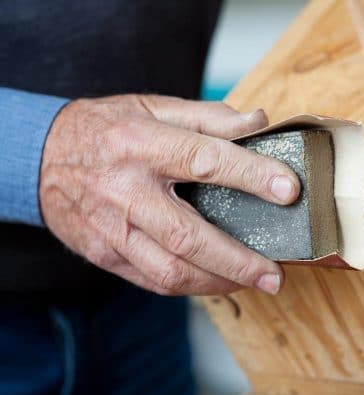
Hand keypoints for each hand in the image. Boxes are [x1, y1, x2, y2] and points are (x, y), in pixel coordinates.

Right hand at [40, 95, 299, 295]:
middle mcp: (124, 190)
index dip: (250, 175)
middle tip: (275, 274)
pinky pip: (152, 280)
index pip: (203, 160)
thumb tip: (259, 122)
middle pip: (188, 234)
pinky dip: (190, 286)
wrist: (40, 157)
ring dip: (218, 282)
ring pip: (170, 269)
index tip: (289, 190)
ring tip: (254, 282)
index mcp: (139, 144)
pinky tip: (217, 281)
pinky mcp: (104, 253)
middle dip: (238, 260)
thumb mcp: (152, 106)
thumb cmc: (105, 129)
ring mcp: (111, 228)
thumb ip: (208, 117)